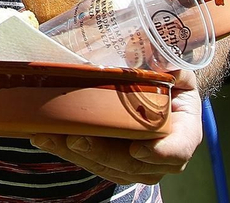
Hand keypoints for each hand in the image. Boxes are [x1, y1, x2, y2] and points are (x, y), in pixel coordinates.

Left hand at [30, 69, 202, 185]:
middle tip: (75, 138)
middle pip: (134, 165)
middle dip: (102, 153)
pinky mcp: (115, 162)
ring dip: (77, 155)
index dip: (161, 153)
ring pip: (109, 168)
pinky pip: (93, 163)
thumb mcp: (175, 67)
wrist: (162, 90)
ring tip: (49, 137)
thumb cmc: (168, 77)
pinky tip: (45, 138)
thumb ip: (170, 66)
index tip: (137, 149)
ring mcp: (139, 164)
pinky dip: (68, 152)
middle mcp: (163, 155)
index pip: (179, 150)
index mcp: (184, 130)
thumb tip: (163, 61)